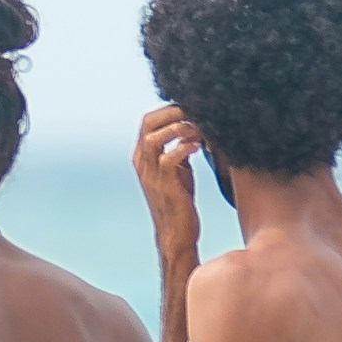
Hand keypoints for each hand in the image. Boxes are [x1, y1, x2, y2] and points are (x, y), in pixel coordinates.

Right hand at [133, 107, 203, 258]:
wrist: (176, 233)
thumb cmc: (178, 200)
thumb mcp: (178, 169)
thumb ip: (180, 148)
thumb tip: (195, 126)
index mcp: (143, 155)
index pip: (149, 120)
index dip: (170, 110)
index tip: (193, 108)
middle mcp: (141, 161)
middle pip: (148, 123)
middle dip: (173, 112)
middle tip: (197, 112)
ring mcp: (150, 173)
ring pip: (154, 137)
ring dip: (179, 128)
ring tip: (199, 130)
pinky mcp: (162, 184)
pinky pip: (169, 157)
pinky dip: (184, 147)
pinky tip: (200, 147)